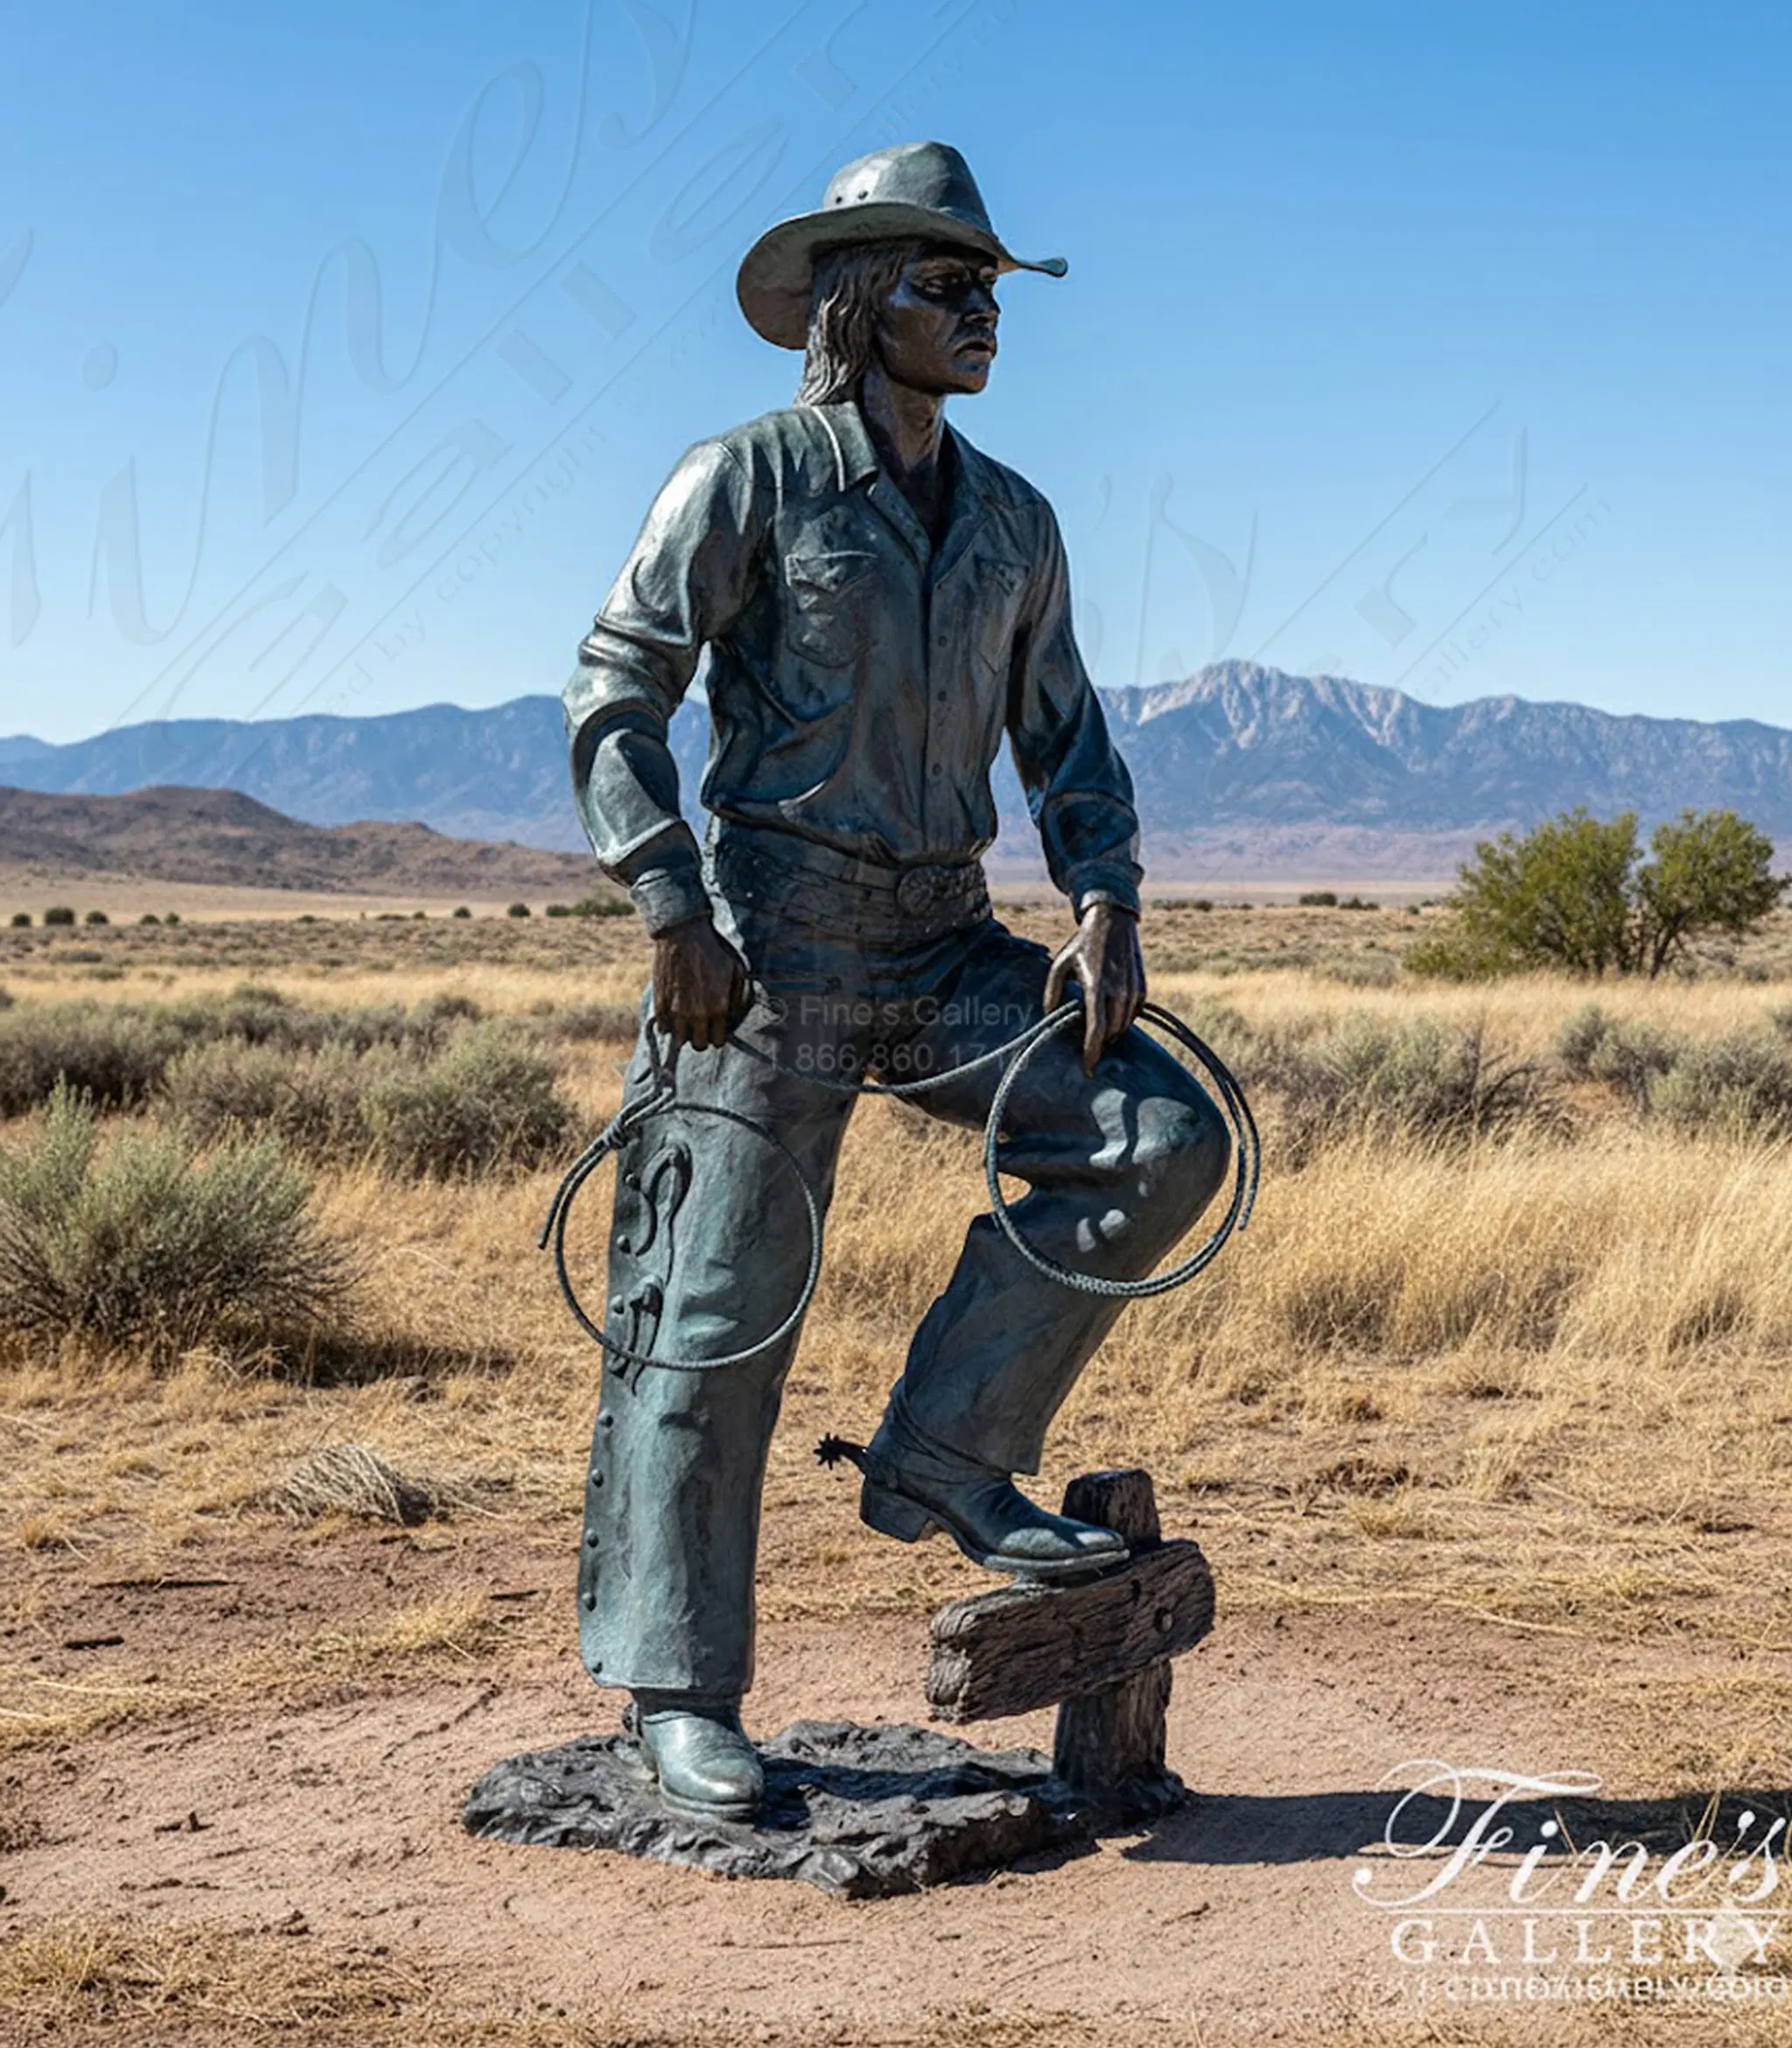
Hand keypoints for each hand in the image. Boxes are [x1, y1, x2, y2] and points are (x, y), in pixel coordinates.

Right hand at [651, 916, 749, 1051]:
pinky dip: (667, 1025)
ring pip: (679, 1040)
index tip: (715, 1028)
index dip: (718, 1036)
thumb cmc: (714, 951)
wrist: (684, 935)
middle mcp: (698, 1014)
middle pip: (699, 1045)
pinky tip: (672, 1014)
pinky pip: (663, 1028)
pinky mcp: (660, 1004)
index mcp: (719, 1007)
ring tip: (686, 1022)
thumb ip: (739, 996)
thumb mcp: (737, 970)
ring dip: (683, 1033)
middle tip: (700, 1027)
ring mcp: (676, 1010)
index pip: (718, 1041)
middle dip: (701, 1038)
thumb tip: (736, 1015)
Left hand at [1043, 902, 1145, 1074]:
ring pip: (1124, 1026)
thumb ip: (1052, 991)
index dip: (1092, 1052)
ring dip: (1112, 1033)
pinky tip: (1110, 1013)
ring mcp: (1133, 989)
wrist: (1113, 921)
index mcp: (1096, 986)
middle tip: (1088, 1049)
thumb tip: (1049, 1015)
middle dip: (1101, 1044)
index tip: (1088, 1068)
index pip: (1097, 1029)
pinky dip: (1123, 1020)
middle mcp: (1118, 990)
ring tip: (1097, 1030)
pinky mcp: (1142, 988)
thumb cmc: (1082, 944)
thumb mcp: (1060, 964)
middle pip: (1112, 1032)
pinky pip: (1134, 1014)